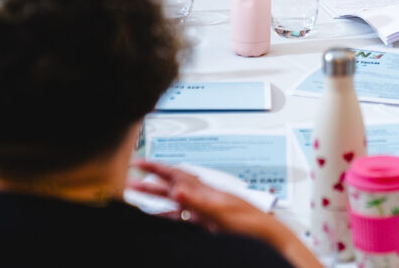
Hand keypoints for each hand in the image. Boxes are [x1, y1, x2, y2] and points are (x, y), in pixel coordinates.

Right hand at [129, 160, 281, 236]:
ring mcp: (205, 210)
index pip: (175, 174)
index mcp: (205, 190)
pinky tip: (161, 219)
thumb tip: (177, 190)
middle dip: (150, 182)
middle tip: (129, 180)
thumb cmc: (251, 222)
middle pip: (171, 186)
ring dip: (157, 198)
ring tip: (138, 196)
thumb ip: (198, 201)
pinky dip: (168, 216)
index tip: (137, 161)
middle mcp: (204, 197)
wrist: (268, 236)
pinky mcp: (208, 223)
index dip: (155, 166)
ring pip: (175, 201)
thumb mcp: (221, 212)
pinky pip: (182, 216)